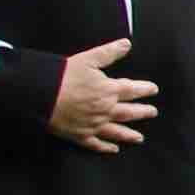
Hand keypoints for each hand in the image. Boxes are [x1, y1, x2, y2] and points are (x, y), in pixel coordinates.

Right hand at [50, 38, 156, 153]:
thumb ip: (109, 52)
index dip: (144, 89)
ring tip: (140, 138)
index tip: (154, 90)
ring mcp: (93, 125)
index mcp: (109, 90)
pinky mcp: (79, 135)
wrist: (40, 95)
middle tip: (153, 112)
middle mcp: (105, 110)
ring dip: (129, 135)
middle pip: (129, 112)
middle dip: (142, 112)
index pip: (133, 90)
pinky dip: (105, 148)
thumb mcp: (89, 58)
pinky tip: (113, 150)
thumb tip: (127, 44)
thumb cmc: (64, 75)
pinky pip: (96, 144)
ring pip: (116, 131)